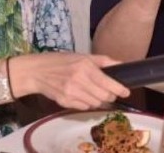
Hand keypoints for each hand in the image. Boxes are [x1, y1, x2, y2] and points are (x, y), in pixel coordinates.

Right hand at [9, 52, 128, 109]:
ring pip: (95, 103)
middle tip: (110, 92)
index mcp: (85, 67)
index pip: (108, 83)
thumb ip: (102, 61)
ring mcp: (71, 93)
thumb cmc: (61, 61)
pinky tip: (83, 95)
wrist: (37, 72)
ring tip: (95, 92)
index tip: (126, 92)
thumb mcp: (82, 56)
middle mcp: (79, 81)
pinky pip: (84, 107)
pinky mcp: (65, 102)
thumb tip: (121, 64)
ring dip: (99, 100)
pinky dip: (88, 103)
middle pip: (104, 96)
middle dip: (110, 95)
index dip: (119, 89)